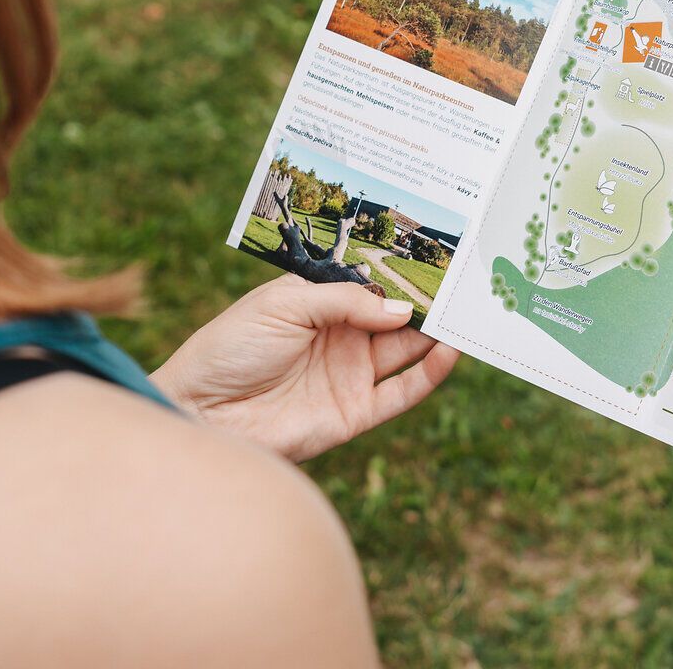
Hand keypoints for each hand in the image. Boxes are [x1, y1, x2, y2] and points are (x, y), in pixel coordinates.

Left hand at [151, 275, 461, 461]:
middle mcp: (340, 337)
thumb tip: (403, 309)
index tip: (443, 258)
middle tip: (471, 284)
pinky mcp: (354, 413)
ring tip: (471, 314)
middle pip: (397, 317)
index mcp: (320, 303)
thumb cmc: (229, 348)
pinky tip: (450, 352)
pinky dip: (430, 374)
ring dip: (438, 335)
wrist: (201, 411)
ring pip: (407, 351)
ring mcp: (349, 375)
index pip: (372, 285)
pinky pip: (402, 393)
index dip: (403, 274)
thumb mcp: (283, 306)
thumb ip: (345, 303)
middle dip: (431, 302)